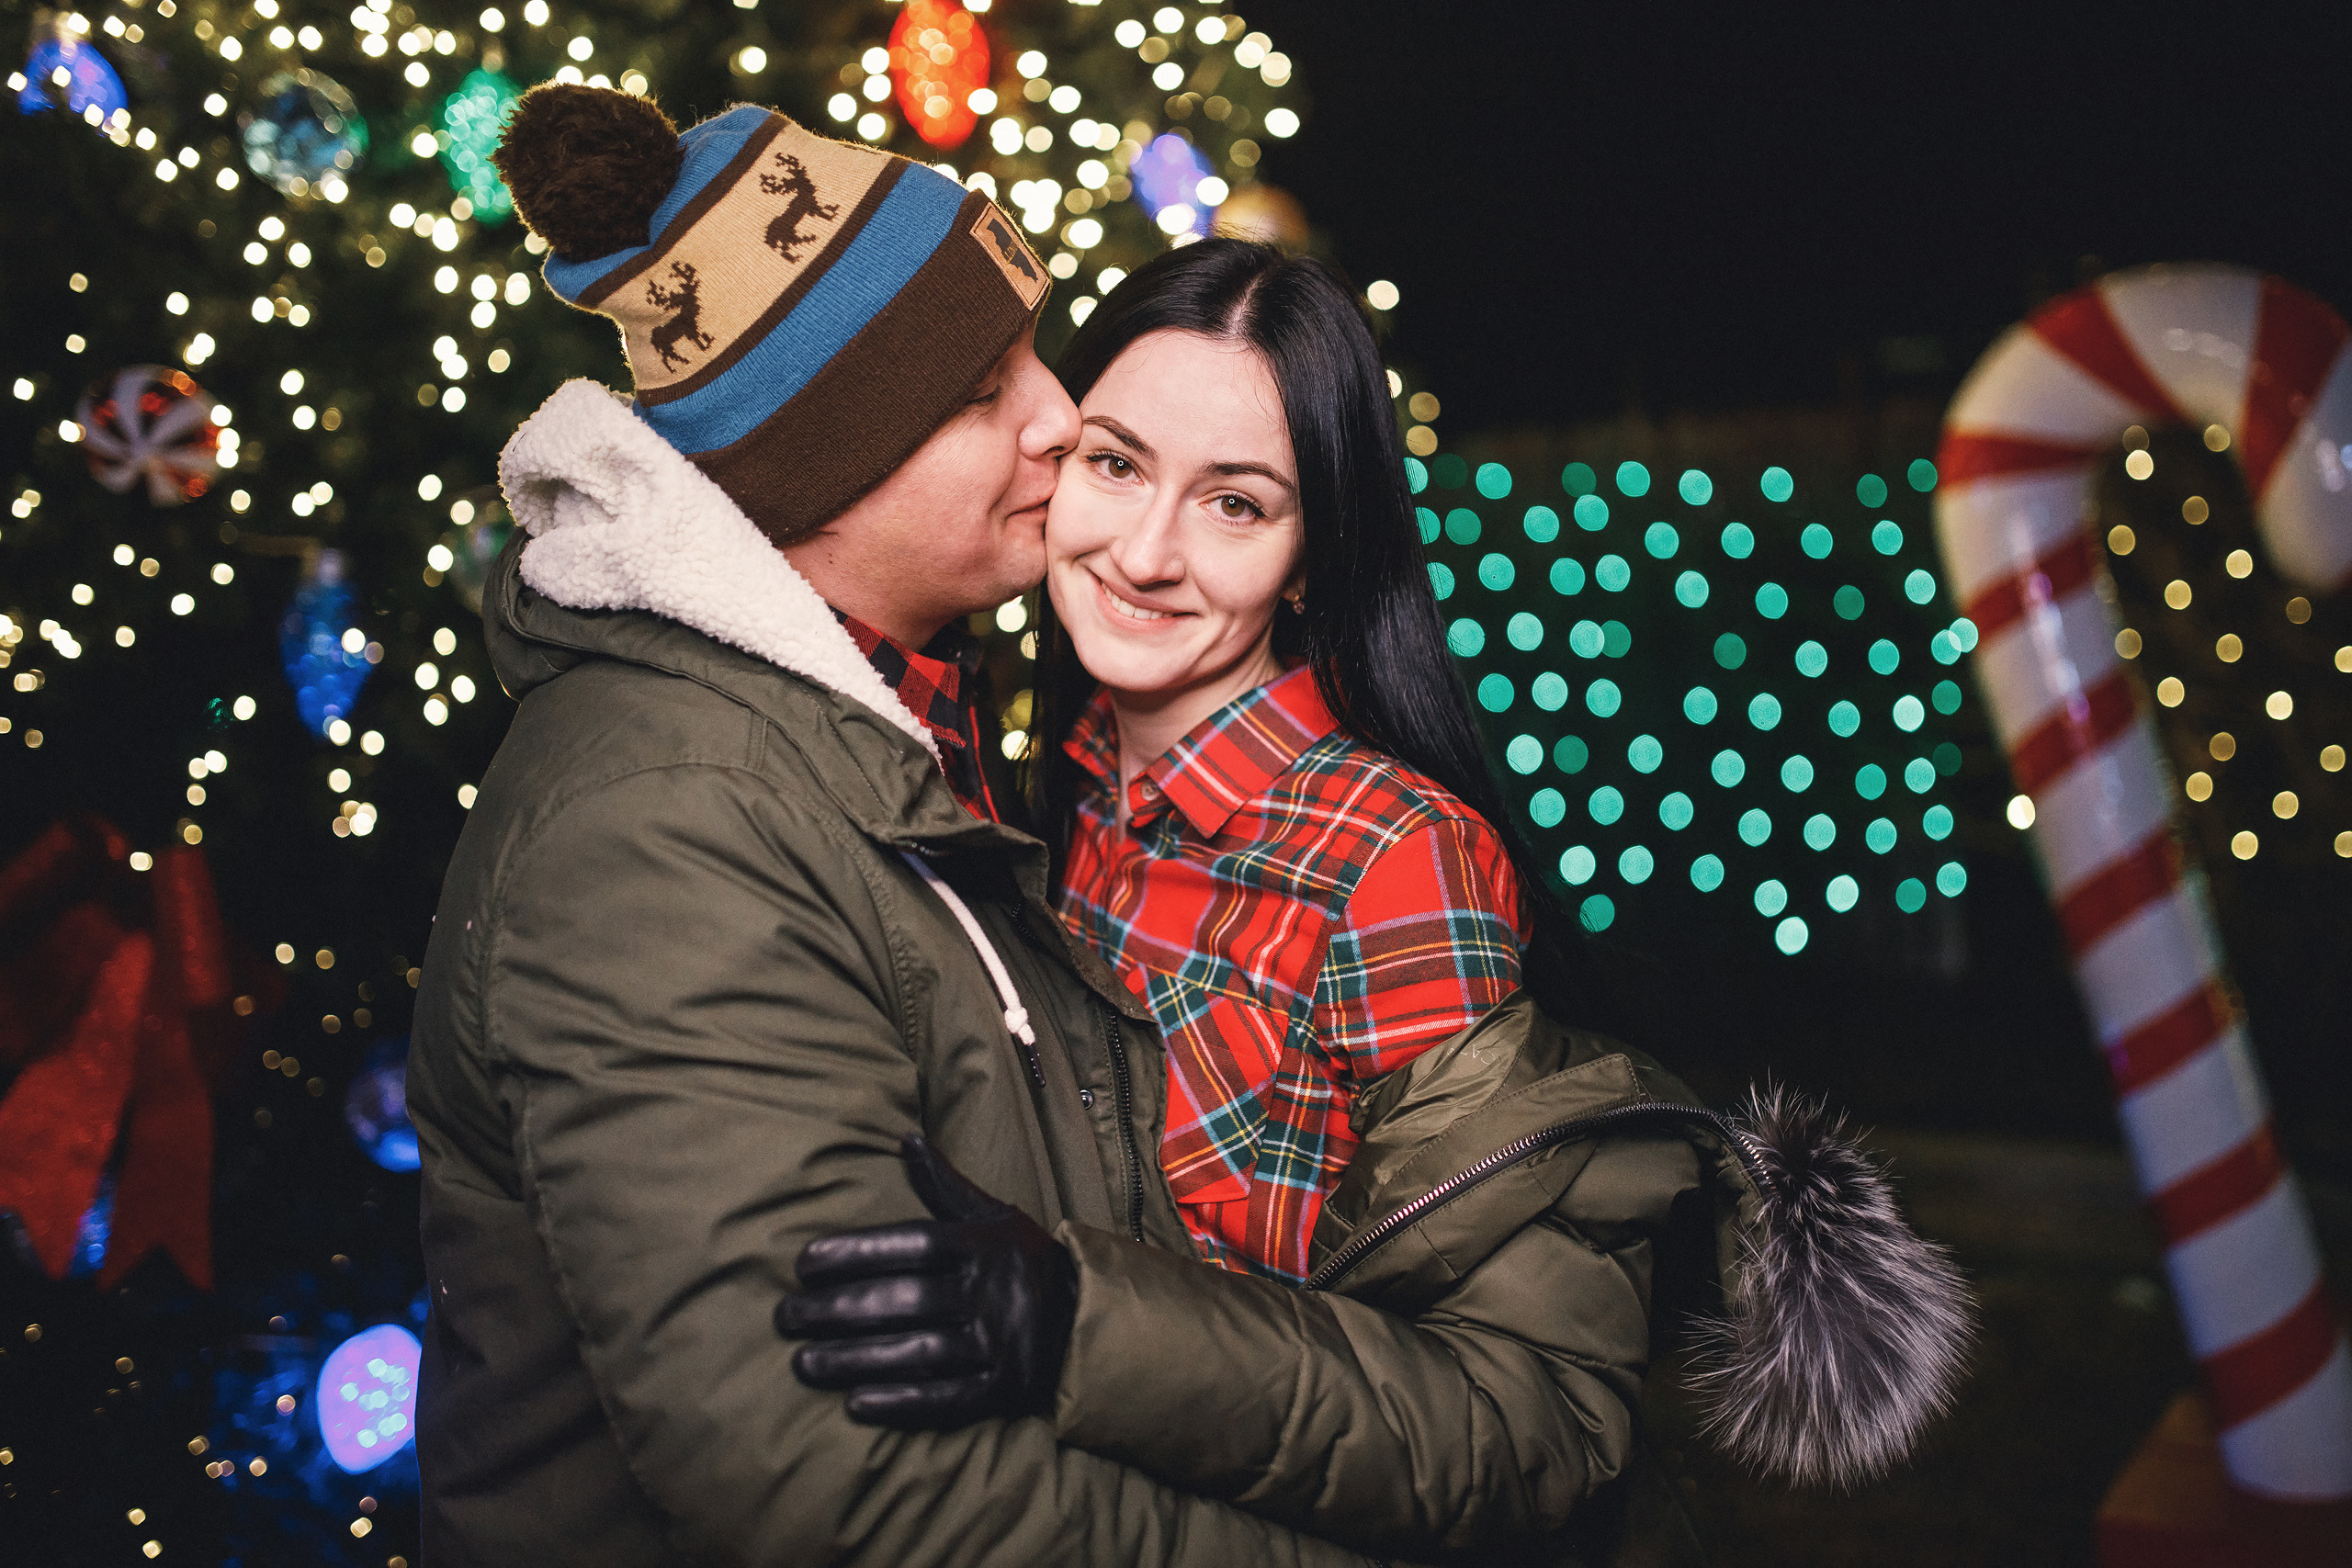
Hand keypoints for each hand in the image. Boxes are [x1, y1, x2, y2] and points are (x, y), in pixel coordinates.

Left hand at [776, 1134, 1077, 1428]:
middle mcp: (993, 1292)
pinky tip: (855, 1403)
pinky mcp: (1004, 1390)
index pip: (912, 1244)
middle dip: (838, 1310)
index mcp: (984, 1244)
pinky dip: (901, 1402)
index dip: (856, 1253)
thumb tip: (905, 1139)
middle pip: (905, 1299)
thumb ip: (944, 1186)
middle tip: (785, 1317)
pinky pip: (946, 1399)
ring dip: (855, 1359)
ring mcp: (1000, 1344)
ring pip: (917, 1352)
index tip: (804, 1264)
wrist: (1088, 1321)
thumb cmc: (1024, 1263)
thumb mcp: (994, 1217)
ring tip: (803, 1363)